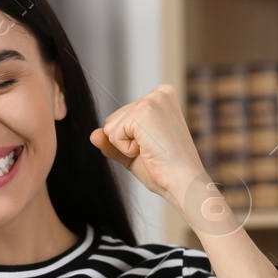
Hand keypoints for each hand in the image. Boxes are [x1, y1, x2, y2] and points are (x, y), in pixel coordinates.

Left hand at [89, 84, 208, 206]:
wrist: (184, 184)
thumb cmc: (165, 171)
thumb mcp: (134, 153)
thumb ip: (113, 142)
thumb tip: (93, 135)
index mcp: (162, 97)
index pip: (122, 117)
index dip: (131, 140)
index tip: (156, 146)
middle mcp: (159, 93)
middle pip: (113, 119)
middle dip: (126, 142)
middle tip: (154, 150)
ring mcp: (152, 100)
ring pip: (110, 126)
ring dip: (126, 146)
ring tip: (152, 149)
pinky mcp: (143, 111)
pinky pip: (112, 134)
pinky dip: (126, 149)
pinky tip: (148, 150)